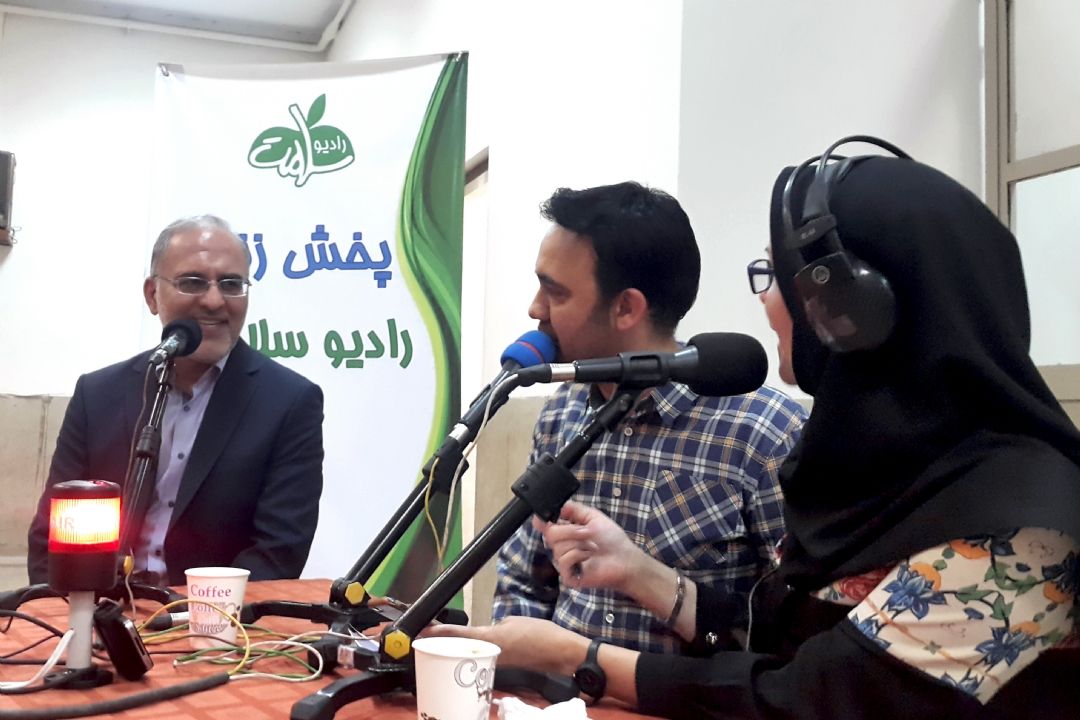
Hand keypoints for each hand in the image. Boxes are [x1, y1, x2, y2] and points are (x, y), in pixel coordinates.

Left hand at [424, 617, 586, 674]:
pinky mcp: (504, 665)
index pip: (459, 634)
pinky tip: (468, 650)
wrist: (561, 653)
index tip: (422, 629)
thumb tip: (489, 631)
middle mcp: (490, 652)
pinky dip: (472, 653)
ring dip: (456, 648)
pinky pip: (483, 658)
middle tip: (425, 636)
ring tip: (441, 641)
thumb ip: (497, 626)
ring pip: (470, 653)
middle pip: (459, 647)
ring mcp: (496, 661)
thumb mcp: (515, 622)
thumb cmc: (542, 634)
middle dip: (442, 643)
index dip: (439, 632)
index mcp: (491, 638)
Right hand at [534, 500, 646, 594]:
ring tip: (593, 547)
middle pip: (550, 533)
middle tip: (587, 532)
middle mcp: (562, 546)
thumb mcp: (593, 517)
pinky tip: (589, 557)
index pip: (544, 525)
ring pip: (558, 547)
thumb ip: (573, 509)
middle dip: (571, 530)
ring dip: (580, 543)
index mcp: (565, 531)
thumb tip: (556, 505)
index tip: (546, 518)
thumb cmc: (612, 539)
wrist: (625, 558)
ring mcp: (564, 562)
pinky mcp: (568, 576)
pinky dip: (578, 555)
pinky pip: (564, 560)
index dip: (542, 520)